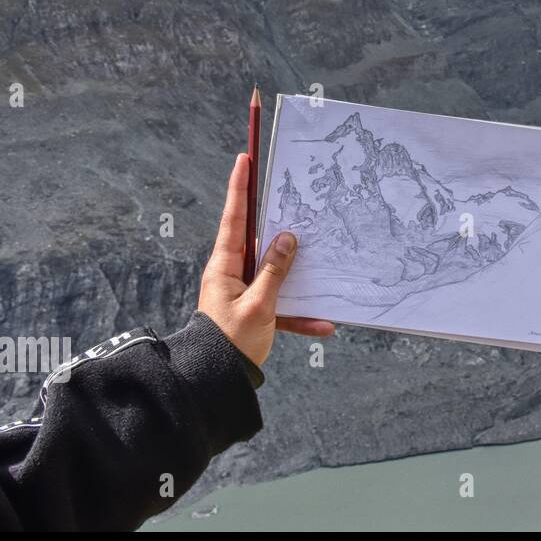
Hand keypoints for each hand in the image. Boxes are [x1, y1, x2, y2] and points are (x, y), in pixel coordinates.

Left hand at [198, 153, 333, 365]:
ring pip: (278, 273)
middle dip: (281, 223)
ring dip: (299, 275)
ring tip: (321, 261)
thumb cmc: (230, 341)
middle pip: (260, 240)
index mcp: (225, 265)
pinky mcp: (258, 311)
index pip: (235, 218)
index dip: (240, 188)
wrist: (216, 380)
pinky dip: (302, 315)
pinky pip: (284, 306)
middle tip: (297, 198)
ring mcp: (246, 291)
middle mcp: (234, 273)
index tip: (244, 160)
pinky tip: (323, 325)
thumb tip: (287, 238)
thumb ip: (274, 270)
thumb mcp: (258, 305)